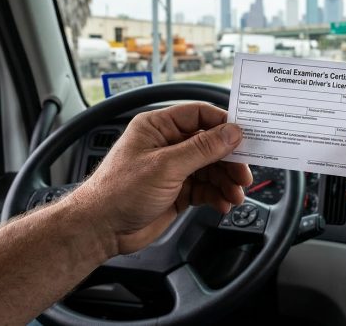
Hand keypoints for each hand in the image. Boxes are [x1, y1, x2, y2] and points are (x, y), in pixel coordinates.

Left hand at [70, 103, 251, 255]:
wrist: (100, 230)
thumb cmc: (118, 192)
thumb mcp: (166, 166)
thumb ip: (202, 149)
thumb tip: (231, 132)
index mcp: (158, 127)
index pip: (199, 115)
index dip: (224, 124)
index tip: (245, 137)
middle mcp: (167, 144)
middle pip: (210, 144)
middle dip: (229, 160)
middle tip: (243, 174)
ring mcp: (173, 169)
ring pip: (211, 168)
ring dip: (226, 181)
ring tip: (235, 195)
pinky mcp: (177, 191)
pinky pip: (205, 188)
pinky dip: (216, 195)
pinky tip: (222, 204)